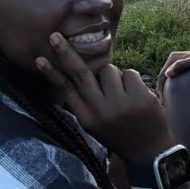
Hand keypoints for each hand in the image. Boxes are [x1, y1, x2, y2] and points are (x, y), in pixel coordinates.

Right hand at [37, 32, 175, 163]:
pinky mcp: (140, 98)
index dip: (52, 73)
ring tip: (122, 93)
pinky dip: (132, 80)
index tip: (39, 58)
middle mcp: (101, 111)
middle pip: (80, 74)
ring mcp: (121, 104)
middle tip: (55, 36)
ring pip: (109, 69)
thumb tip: (73, 72)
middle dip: (66, 53)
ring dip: (114, 76)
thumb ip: (84, 101)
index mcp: (86, 118)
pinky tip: (136, 95)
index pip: (66, 90)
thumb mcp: (94, 124)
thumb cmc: (119, 132)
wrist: (150, 152)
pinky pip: (129, 72)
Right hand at [156, 47, 189, 100]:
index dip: (159, 89)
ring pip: (169, 81)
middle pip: (163, 78)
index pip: (161, 75)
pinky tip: (176, 99)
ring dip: (166, 91)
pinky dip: (173, 90)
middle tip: (164, 106)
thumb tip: (167, 74)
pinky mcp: (185, 72)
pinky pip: (176, 82)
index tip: (162, 102)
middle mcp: (174, 62)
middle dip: (161, 91)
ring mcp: (179, 67)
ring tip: (168, 105)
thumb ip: (182, 65)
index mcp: (173, 58)